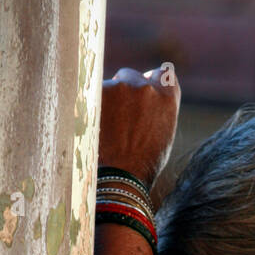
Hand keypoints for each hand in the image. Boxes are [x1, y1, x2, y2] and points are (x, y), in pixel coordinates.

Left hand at [98, 63, 180, 189]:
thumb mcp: (163, 136)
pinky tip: (92, 130)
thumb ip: (158, 110)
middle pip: (130, 76)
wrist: (119, 180)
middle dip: (123, 91)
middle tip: (115, 119)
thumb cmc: (142, 167)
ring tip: (104, 132)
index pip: (162, 74)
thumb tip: (147, 99)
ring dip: (104, 101)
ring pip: (108, 86)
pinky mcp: (96, 92)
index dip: (150, 83)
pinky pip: (89, 93)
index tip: (141, 94)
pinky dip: (88, 108)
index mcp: (167, 97)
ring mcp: (120, 87)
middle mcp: (146, 86)